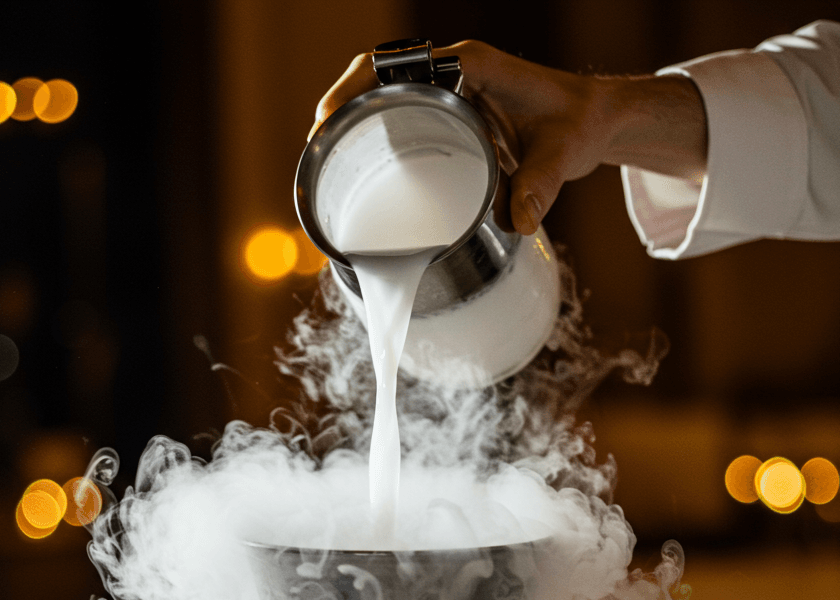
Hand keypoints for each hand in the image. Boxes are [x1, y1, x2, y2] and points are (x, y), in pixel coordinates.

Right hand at [313, 41, 706, 234]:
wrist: (593, 121)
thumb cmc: (576, 125)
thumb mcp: (561, 155)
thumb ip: (541, 187)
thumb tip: (519, 223)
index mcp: (471, 66)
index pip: (399, 64)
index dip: (357, 87)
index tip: (332, 117)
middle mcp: (453, 73)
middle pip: (378, 77)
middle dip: (341, 107)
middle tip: (318, 147)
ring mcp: (448, 94)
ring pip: (385, 98)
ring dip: (354, 123)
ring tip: (327, 160)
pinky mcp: (449, 116)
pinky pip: (402, 118)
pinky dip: (376, 137)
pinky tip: (360, 168)